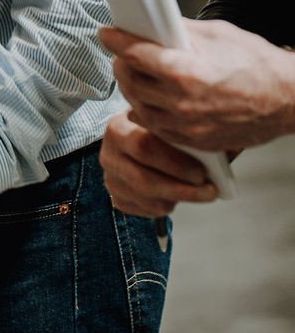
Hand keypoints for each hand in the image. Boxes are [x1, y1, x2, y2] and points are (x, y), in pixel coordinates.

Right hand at [99, 110, 217, 216]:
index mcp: (118, 128)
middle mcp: (108, 155)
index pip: (143, 146)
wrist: (134, 137)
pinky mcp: (118, 199)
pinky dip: (167, 207)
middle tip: (210, 190)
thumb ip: (188, 131)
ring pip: (149, 199)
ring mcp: (111, 179)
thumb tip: (224, 146)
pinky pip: (146, 211)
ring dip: (179, 200)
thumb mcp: (168, 121)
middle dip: (182, 189)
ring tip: (199, 193)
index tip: (202, 171)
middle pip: (144, 180)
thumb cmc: (158, 129)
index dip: (175, 163)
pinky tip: (178, 195)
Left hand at [100, 18, 294, 151]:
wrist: (287, 99)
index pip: (135, 54)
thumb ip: (179, 31)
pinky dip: (149, 111)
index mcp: (185, 70)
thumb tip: (153, 23)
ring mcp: (186, 126)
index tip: (107, 33)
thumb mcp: (216, 34)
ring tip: (137, 74)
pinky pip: (157, 127)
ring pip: (138, 107)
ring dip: (132, 88)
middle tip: (122, 53)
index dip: (116, 40)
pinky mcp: (193, 141)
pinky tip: (152, 97)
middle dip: (122, 64)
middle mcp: (181, 102)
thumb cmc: (256, 63)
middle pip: (130, 82)